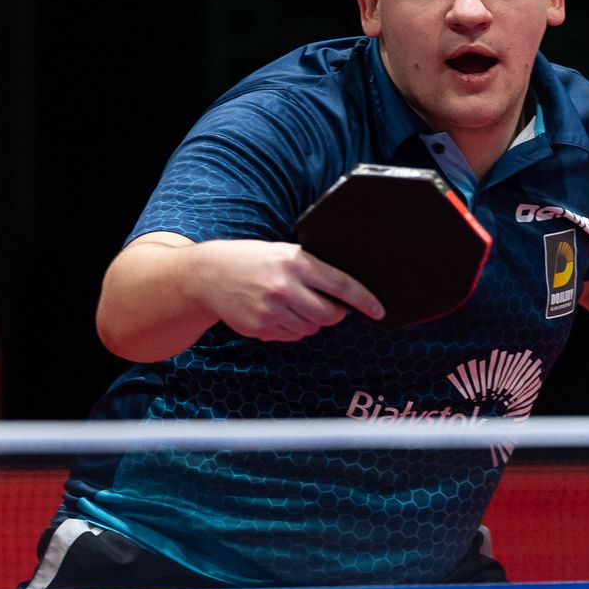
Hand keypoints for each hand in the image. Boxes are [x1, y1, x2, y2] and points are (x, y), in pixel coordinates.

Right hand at [193, 240, 383, 341]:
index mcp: (295, 262)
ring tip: (293, 304)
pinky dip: (292, 329)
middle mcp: (285, 286)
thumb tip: (345, 292)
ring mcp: (271, 310)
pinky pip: (292, 336)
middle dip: (334, 313)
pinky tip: (277, 313)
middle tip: (326, 306)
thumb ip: (311, 268)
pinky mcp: (260, 327)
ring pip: (312, 328)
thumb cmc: (252, 260)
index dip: (365, 300)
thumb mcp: (282, 252)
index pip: (341, 285)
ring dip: (311, 321)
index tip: (379, 311)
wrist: (208, 274)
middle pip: (330, 314)